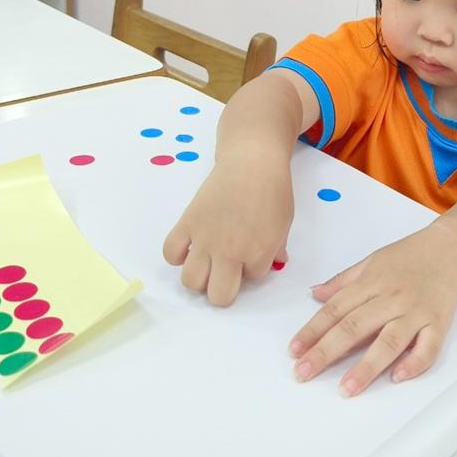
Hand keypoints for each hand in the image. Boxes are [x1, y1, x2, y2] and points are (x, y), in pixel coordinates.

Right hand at [162, 148, 292, 305]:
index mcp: (259, 252)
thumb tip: (276, 262)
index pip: (252, 279)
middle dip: (223, 289)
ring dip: (199, 277)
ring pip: (191, 281)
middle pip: (218, 296)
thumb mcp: (284, 222)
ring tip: (207, 262)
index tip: (252, 250)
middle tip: (226, 270)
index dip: (252, 266)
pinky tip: (189, 247)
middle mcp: (230, 251)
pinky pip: (171, 253)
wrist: (252, 161)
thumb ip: (277, 246)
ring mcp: (206, 238)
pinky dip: (177, 255)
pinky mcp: (187, 223)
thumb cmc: (273, 189)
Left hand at [288, 223, 456, 395]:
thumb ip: (343, 281)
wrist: (451, 248)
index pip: (335, 310)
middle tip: (303, 373)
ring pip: (389, 342)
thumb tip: (314, 294)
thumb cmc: (410, 256)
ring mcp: (416, 312)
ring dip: (366, 367)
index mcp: (372, 282)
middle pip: (354, 327)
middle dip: (326, 352)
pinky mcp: (439, 323)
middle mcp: (391, 298)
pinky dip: (414, 363)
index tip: (294, 351)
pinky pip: (428, 347)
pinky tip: (397, 377)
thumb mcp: (371, 261)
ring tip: (346, 388)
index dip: (312, 331)